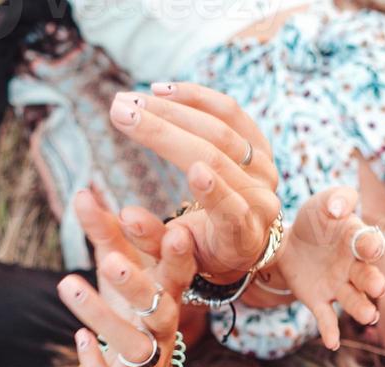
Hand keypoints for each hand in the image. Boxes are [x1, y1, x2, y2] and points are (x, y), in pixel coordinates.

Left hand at [56, 190, 195, 366]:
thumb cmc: (129, 313)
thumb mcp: (119, 272)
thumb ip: (105, 234)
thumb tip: (82, 192)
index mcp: (168, 295)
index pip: (178, 273)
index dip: (175, 255)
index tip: (170, 229)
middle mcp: (164, 328)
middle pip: (160, 308)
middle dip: (136, 286)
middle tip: (110, 262)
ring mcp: (150, 362)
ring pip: (134, 344)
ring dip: (102, 317)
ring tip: (67, 284)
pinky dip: (95, 362)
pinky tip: (79, 339)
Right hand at [107, 84, 280, 282]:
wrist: (240, 238)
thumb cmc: (201, 250)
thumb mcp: (179, 258)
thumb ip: (154, 241)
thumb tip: (126, 216)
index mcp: (244, 235)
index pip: (232, 211)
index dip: (215, 192)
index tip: (195, 171)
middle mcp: (262, 198)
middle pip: (216, 156)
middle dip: (163, 131)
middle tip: (120, 113)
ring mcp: (264, 168)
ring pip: (221, 128)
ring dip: (170, 109)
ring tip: (129, 101)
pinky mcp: (260, 144)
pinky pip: (229, 111)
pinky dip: (194, 97)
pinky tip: (160, 90)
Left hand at [265, 186, 384, 349]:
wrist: (287, 243)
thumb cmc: (314, 220)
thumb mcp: (323, 202)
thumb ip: (337, 199)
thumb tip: (338, 210)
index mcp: (357, 242)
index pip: (369, 244)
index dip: (370, 246)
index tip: (370, 247)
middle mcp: (354, 268)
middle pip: (367, 277)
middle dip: (373, 283)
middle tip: (378, 289)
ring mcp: (338, 287)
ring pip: (353, 300)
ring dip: (361, 309)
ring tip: (368, 317)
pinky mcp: (319, 301)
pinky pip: (327, 318)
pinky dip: (330, 331)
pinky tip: (331, 343)